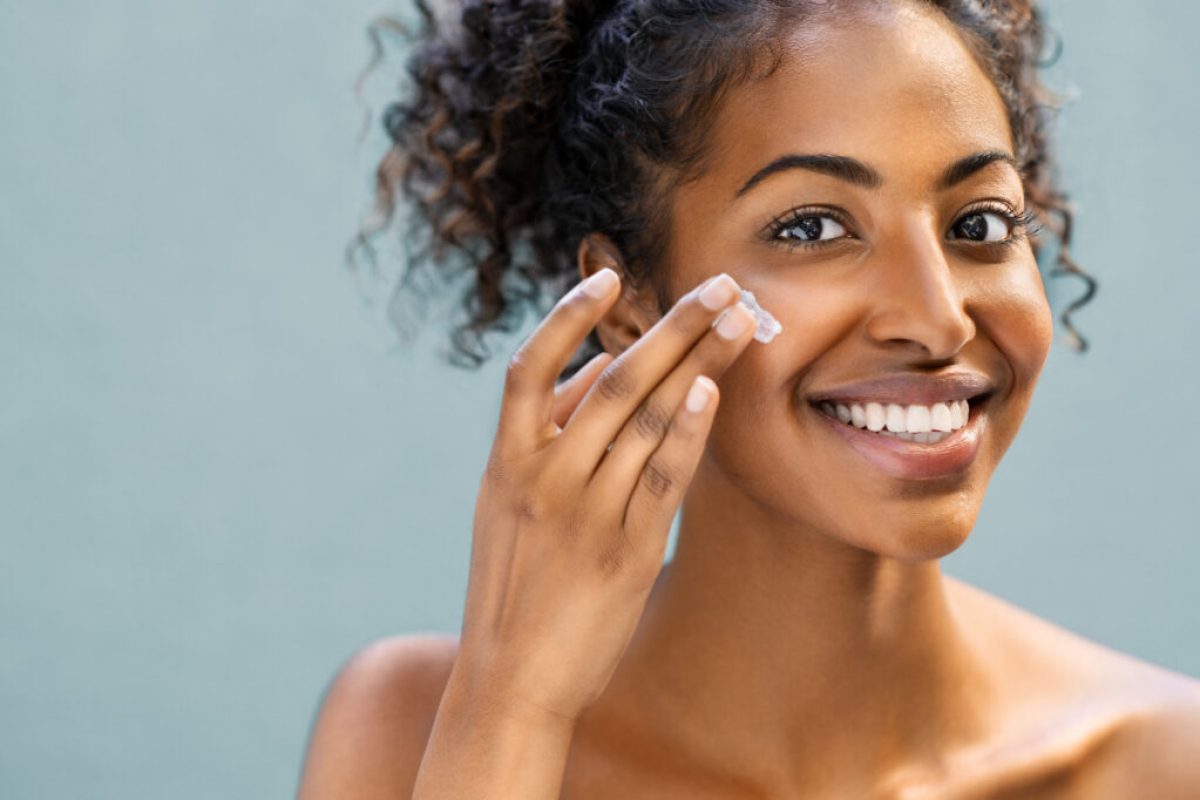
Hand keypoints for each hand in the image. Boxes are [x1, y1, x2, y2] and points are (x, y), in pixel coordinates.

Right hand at [451, 268, 757, 723]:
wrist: (510, 680)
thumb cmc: (513, 588)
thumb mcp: (505, 509)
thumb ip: (542, 444)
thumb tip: (589, 379)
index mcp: (506, 462)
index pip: (529, 369)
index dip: (566, 317)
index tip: (608, 275)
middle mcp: (543, 477)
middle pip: (611, 379)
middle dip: (672, 324)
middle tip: (720, 284)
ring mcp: (584, 513)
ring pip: (643, 417)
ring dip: (697, 361)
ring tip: (738, 321)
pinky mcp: (625, 551)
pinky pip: (661, 477)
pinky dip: (687, 431)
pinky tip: (713, 392)